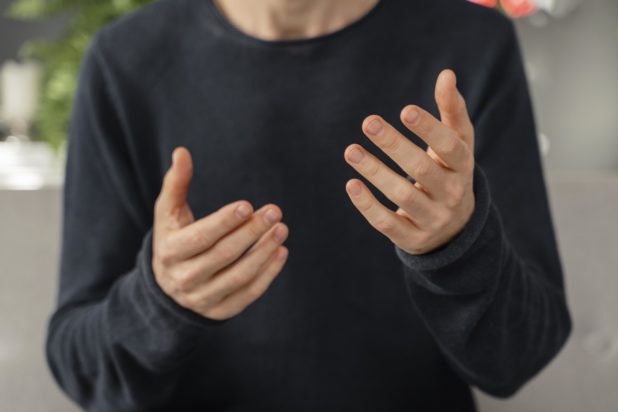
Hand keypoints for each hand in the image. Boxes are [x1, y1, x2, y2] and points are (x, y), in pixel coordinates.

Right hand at [152, 147, 288, 320]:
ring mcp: (203, 298)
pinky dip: (268, 274)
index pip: (200, 237)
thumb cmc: (174, 238)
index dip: (223, 222)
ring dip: (264, 252)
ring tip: (282, 229)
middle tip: (274, 212)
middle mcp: (184, 279)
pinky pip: (249, 293)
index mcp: (170, 252)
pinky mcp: (221, 311)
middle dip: (250, 232)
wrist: (168, 287)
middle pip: (223, 255)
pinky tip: (281, 251)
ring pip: (239, 276)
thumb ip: (176, 183)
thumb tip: (182, 152)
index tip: (247, 205)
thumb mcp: (168, 213)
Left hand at [343, 69, 475, 254]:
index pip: (450, 147)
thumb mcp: (457, 145)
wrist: (455, 229)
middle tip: (368, 122)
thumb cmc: (450, 172)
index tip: (405, 110)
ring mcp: (432, 219)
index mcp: (464, 167)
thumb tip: (446, 74)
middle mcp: (452, 194)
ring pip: (402, 195)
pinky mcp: (411, 238)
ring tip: (351, 150)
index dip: (429, 129)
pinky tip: (351, 183)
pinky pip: (387, 222)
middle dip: (394, 145)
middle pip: (423, 169)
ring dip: (374, 171)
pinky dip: (367, 204)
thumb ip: (451, 111)